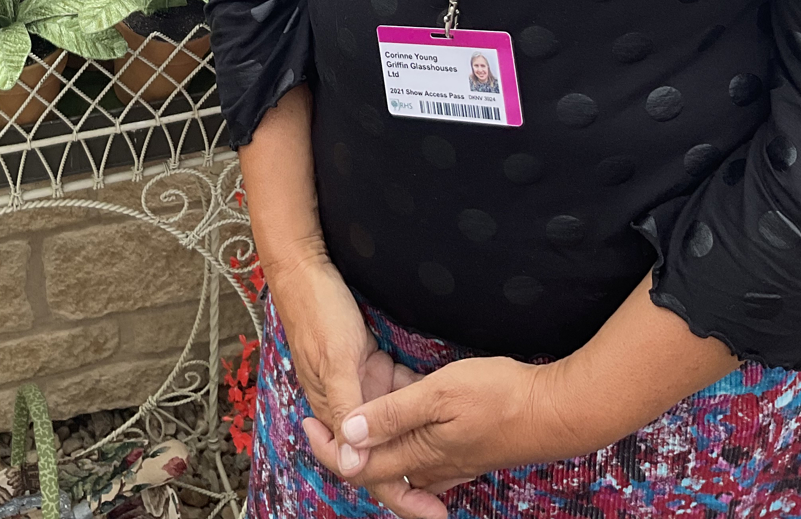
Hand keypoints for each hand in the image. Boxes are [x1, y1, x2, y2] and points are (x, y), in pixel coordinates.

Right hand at [273, 259, 445, 518]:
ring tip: (463, 457)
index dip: (399, 494)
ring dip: (421, 440)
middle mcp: (350, 407)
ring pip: (396, 426)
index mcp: (335, 412)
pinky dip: (421, 403)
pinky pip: (402, 393)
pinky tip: (449, 409)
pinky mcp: (373, 365)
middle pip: (385, 453)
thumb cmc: (318, 313)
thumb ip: (346, 408)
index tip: (432, 513)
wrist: (307, 270)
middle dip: (417, 478)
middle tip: (451, 501)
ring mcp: (363, 386)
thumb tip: (352, 465)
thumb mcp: (335, 360)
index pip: (366, 468)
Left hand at [318, 353, 563, 505]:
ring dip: (374, 447)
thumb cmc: (498, 396)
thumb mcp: (438, 393)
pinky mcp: (469, 454)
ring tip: (355, 422)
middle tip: (320, 422)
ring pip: (401, 464)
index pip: (359, 464)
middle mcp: (431, 466)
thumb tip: (347, 433)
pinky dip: (404, 447)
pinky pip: (425, 460)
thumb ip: (392, 415)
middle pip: (377, 468)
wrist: (556, 413)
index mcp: (417, 453)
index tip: (305, 423)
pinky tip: (405, 429)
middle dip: (346, 449)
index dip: (329, 448)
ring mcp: (452, 463)